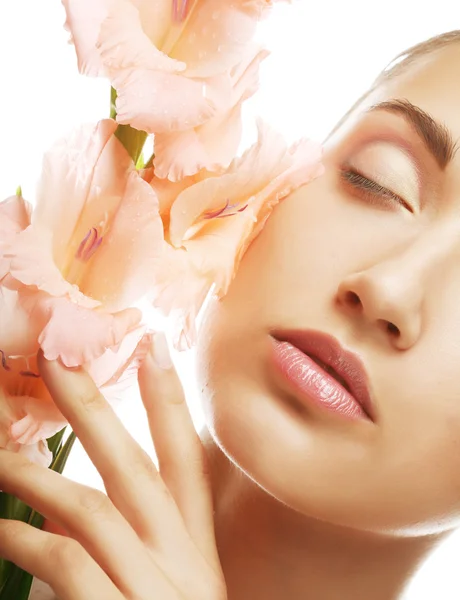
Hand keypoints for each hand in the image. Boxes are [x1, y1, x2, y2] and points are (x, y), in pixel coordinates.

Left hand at [0, 333, 226, 599]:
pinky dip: (28, 540)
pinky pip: (67, 560)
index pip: (188, 460)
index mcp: (197, 551)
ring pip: (91, 508)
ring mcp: (153, 589)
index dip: (170, 400)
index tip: (151, 346)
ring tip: (0, 457)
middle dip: (91, 407)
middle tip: (55, 358)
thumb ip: (129, 547)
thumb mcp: (169, 591)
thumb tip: (60, 513)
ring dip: (38, 478)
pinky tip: (3, 528)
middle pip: (135, 467)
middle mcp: (181, 561)